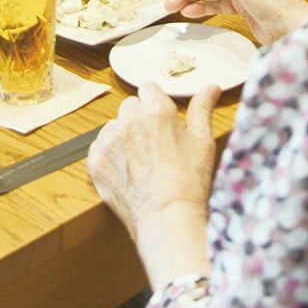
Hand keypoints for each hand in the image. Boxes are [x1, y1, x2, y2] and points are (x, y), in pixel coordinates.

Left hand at [88, 82, 215, 286]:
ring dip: (124, 136)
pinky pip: (100, 146)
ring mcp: (109, 140)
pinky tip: (127, 171)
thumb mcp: (202, 142)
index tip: (162, 121)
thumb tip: (211, 86)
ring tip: (141, 162)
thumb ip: (202, 109)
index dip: (156, 104)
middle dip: (140, 119)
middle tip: (155, 144)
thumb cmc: (189, 183)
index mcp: (156, 110)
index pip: (149, 89)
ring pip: (114, 126)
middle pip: (130, 106)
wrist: (167, 221)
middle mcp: (129, 120)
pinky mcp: (96, 161)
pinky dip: (110, 155)